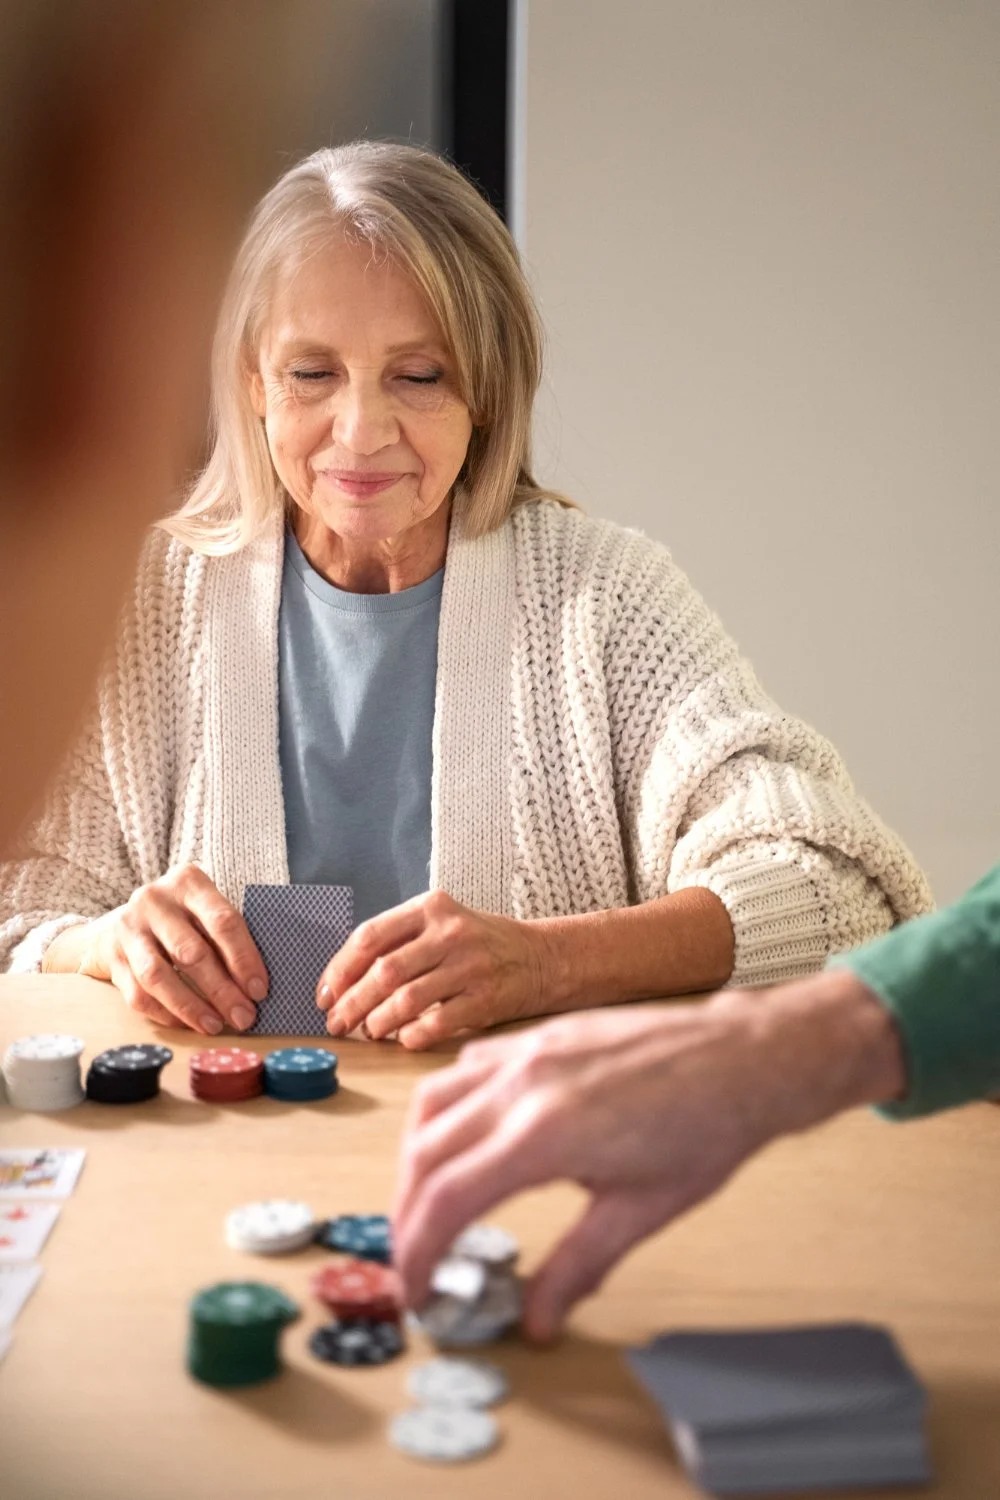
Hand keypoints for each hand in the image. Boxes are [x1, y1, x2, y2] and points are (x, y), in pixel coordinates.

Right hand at [76, 864, 267, 1033]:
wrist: (119, 923)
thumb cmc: (180, 920)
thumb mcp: (204, 910)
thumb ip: (226, 936)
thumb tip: (256, 986)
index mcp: (188, 882)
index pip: (223, 922)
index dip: (244, 959)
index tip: (259, 990)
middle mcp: (155, 901)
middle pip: (191, 952)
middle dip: (222, 990)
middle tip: (243, 1016)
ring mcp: (129, 929)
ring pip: (159, 976)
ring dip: (191, 1007)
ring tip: (214, 1026)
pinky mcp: (112, 957)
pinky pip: (138, 994)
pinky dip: (165, 1014)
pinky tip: (187, 1024)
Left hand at [316, 890, 547, 1048]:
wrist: (541, 958)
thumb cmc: (479, 944)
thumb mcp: (441, 924)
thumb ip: (399, 942)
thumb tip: (343, 982)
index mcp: (430, 908)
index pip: (370, 937)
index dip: (340, 969)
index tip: (325, 994)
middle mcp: (449, 933)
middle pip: (384, 972)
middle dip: (352, 1003)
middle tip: (337, 1023)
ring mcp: (470, 965)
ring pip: (406, 1000)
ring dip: (378, 1022)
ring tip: (368, 1032)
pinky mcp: (486, 998)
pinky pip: (437, 1023)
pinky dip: (412, 1036)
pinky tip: (403, 1040)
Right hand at [392, 971, 905, 1339]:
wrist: (745, 1056)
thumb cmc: (706, 1129)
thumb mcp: (640, 1211)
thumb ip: (577, 1267)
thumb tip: (537, 1323)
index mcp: (544, 1134)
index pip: (447, 1199)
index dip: (418, 1250)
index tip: (416, 1290)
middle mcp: (522, 1085)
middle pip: (425, 1153)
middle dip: (407, 1212)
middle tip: (415, 1258)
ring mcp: (527, 1051)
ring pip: (433, 1100)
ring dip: (418, 1155)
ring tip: (428, 1199)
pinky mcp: (541, 1033)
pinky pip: (467, 1065)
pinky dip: (448, 1105)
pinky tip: (465, 1135)